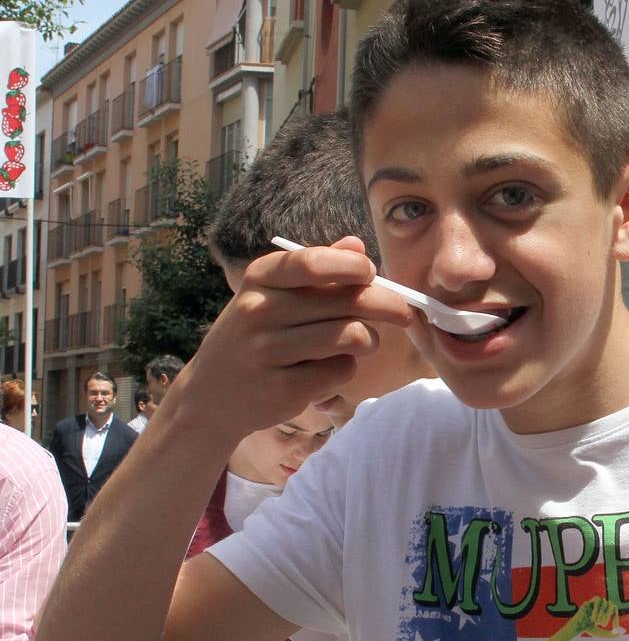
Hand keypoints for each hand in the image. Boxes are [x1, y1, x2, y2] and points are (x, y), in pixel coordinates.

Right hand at [163, 237, 414, 440]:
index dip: (352, 267)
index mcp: (260, 278)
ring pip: (350, 337)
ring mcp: (268, 352)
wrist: (213, 395)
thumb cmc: (257, 335)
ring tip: (365, 342)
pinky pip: (341, 371)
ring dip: (369, 340)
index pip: (312, 263)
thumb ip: (316, 270)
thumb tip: (357, 245)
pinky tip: (331, 368)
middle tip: (403, 313)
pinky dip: (347, 369)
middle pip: (346, 302)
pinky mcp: (283, 389)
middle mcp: (259, 311)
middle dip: (386, 305)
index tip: (371, 273)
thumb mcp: (274, 295)